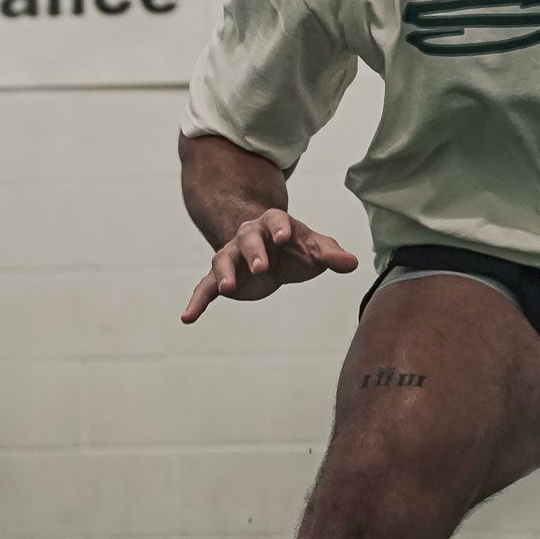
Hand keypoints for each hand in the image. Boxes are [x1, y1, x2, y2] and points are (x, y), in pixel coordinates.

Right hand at [182, 209, 357, 323]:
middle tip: (260, 268)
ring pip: (223, 260)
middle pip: (247, 240)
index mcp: (274, 224)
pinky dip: (197, 302)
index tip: (282, 237)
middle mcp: (249, 237)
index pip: (276, 221)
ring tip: (227, 289)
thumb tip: (352, 263)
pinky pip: (205, 287)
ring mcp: (232, 256)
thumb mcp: (316, 249)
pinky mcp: (223, 278)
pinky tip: (187, 317)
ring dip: (224, 273)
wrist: (273, 253)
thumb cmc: (297, 248)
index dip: (279, 228)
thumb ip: (331, 254)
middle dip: (253, 253)